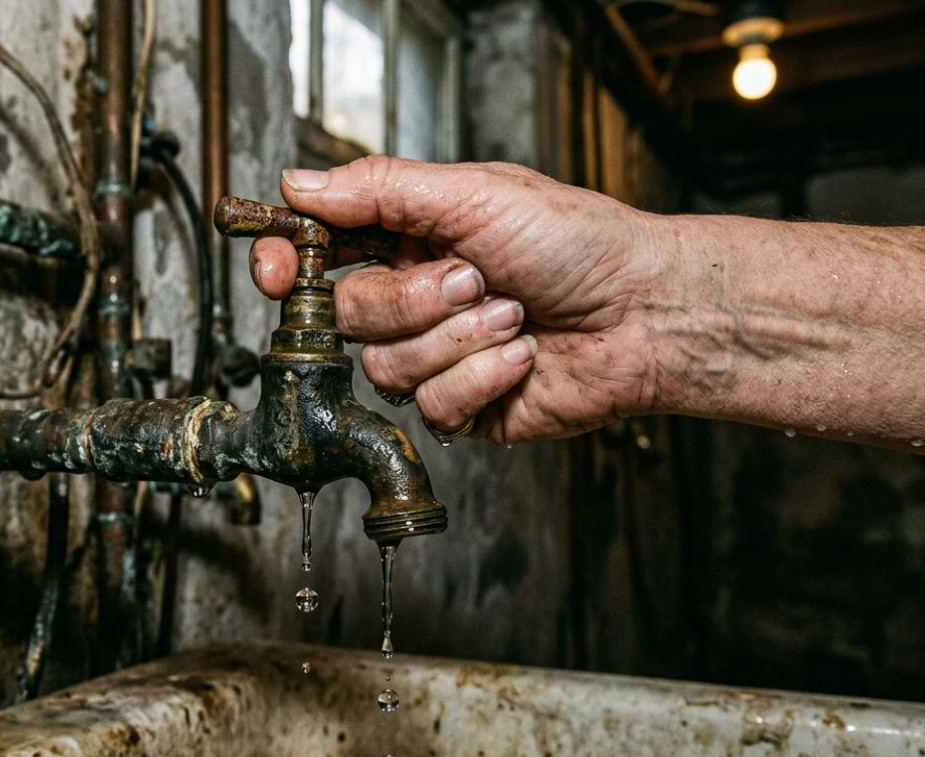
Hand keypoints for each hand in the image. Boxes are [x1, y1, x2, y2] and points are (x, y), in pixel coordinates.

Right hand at [248, 156, 667, 443]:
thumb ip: (380, 188)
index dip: (288, 262)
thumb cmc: (579, 242)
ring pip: (385, 367)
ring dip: (457, 339)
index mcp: (408, 239)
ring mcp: (436, 355)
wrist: (644, 311)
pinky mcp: (462, 404)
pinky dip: (481, 378)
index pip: (319, 253)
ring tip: (512, 316)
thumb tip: (301, 182)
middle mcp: (415, 298)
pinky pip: (431, 406)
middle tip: (474, 278)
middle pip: (347, 315)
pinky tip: (521, 357)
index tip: (279, 269)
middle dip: (414, 300)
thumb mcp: (475, 194)